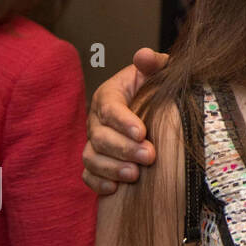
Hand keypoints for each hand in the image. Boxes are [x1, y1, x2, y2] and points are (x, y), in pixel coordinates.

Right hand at [81, 48, 169, 194]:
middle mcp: (97, 120)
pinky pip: (88, 175)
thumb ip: (153, 63)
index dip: (123, 121)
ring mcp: (94, 143)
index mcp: (109, 96)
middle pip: (100, 136)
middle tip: (149, 156)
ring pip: (91, 157)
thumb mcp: (157, 73)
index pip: (109, 108)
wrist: (155, 108)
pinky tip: (115, 189)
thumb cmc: (155, 89)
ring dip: (111, 168)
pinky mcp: (96, 162)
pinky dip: (98, 183)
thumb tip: (144, 56)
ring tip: (135, 175)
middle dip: (123, 148)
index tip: (142, 132)